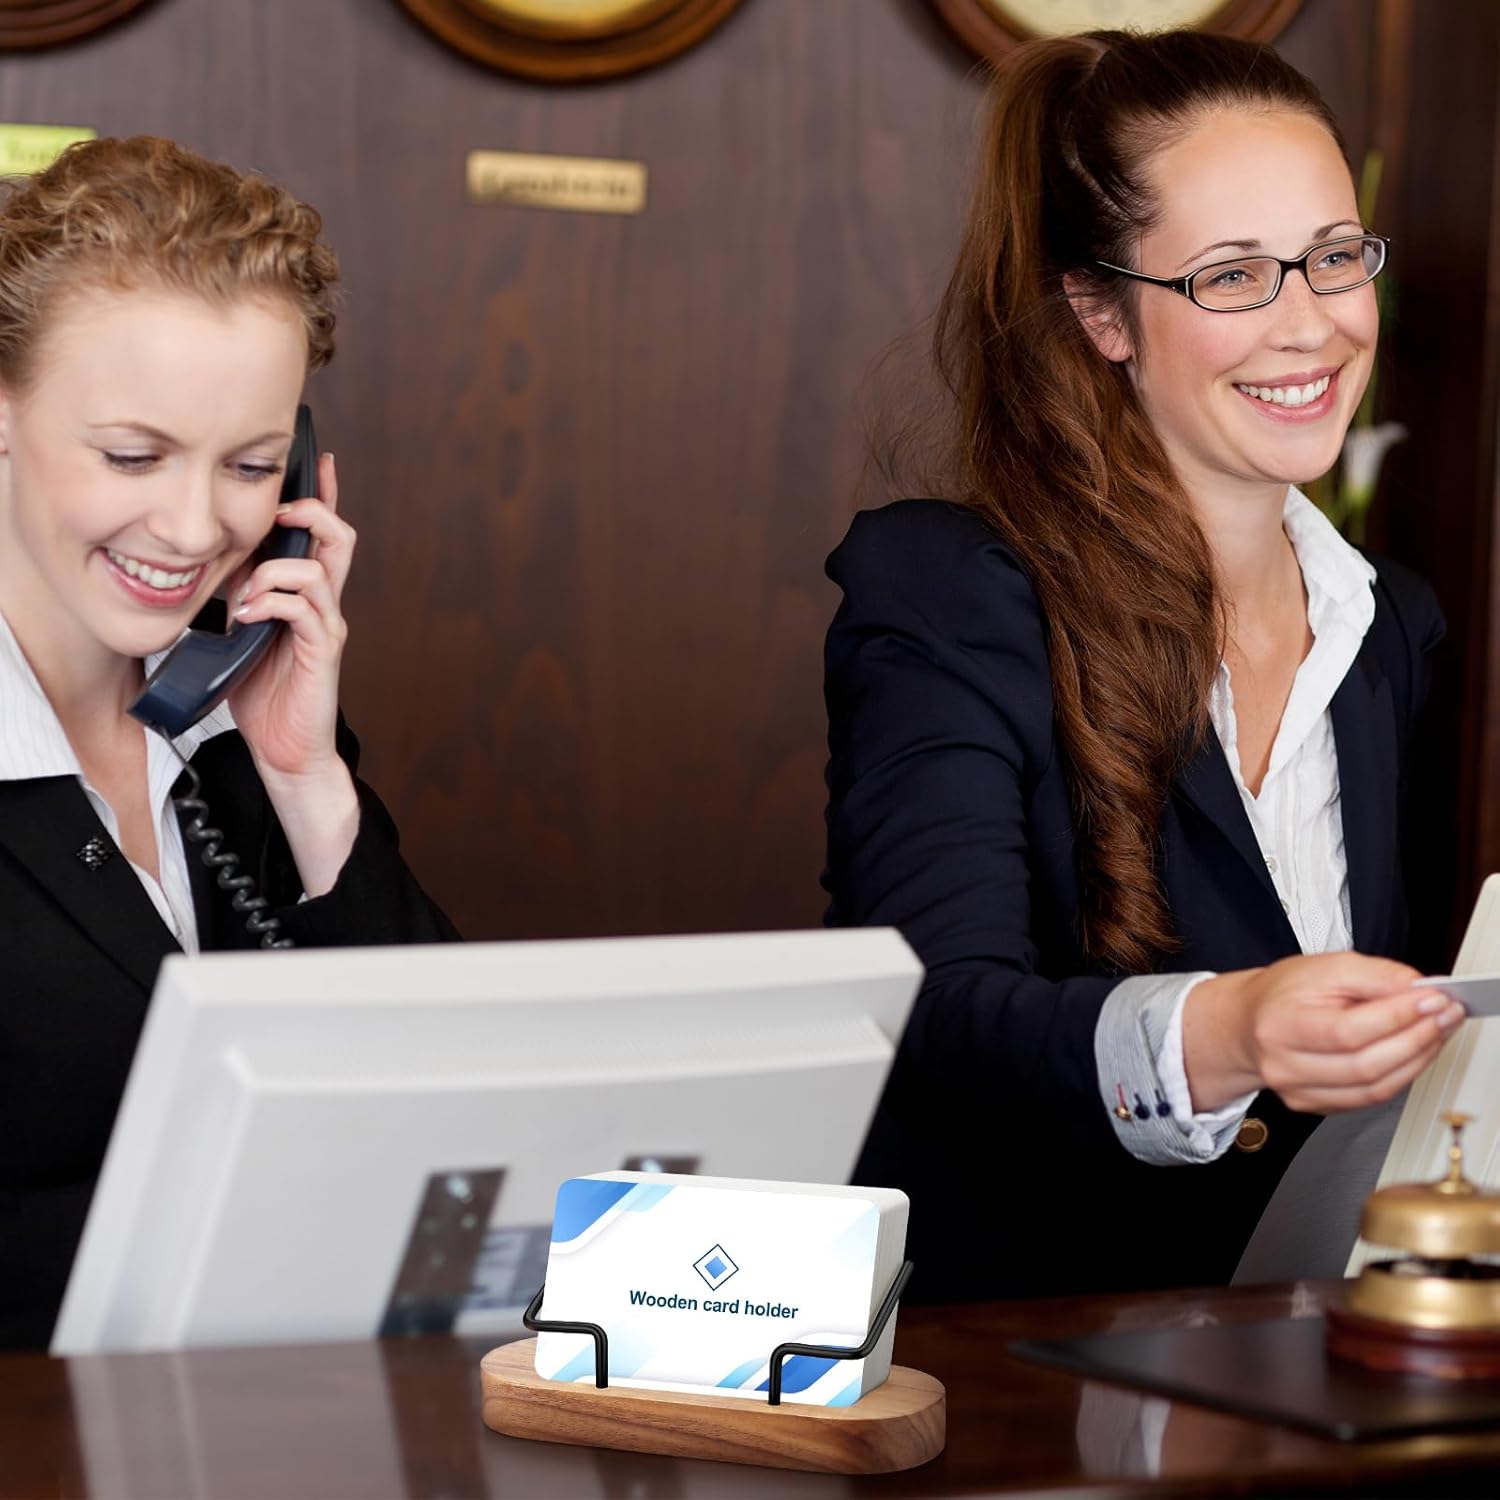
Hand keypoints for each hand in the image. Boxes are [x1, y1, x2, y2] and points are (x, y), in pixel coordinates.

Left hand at [227, 451, 351, 780]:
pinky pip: (303, 608)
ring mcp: (326, 626)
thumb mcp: (239, 634)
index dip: (323, 496)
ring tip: (246, 592)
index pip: (321, 535)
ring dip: (276, 569)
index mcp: (305, 596)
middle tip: (282, 510)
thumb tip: (214, 568)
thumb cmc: (264, 696)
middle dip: (312, 512)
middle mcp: (323, 605)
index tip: (319, 461)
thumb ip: (236, 599)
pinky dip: (271, 602)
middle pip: (339, 538)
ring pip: (320, 568)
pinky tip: (246, 617)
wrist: (286, 750)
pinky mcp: (323, 650)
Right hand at [1182, 953, 1463, 1113]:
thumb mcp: (1324, 966)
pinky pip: (1369, 1099)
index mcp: (1280, 1024)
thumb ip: (1374, 975)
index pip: (1348, 1030)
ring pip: (1374, 1088)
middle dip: (1417, 1039)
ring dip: (1416, 1060)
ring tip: (1435, 1033)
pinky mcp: (1313, 1105)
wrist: (1245, 1024)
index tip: (1433, 999)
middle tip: (1444, 1016)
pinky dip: (1400, 1077)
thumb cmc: (1281, 993)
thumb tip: (1419, 991)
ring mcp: (1297, 1090)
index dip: (1398, 1016)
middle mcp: (1284, 1064)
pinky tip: (1411, 1054)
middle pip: (1366, 1065)